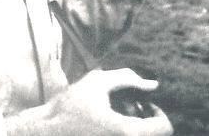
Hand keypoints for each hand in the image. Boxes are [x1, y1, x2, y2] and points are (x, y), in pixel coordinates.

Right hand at [6, 68, 172, 135]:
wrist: (44, 133)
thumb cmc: (70, 107)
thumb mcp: (98, 82)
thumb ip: (128, 78)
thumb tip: (152, 83)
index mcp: (127, 133)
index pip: (165, 128)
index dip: (158, 112)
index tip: (143, 104)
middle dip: (147, 123)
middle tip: (130, 110)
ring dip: (137, 129)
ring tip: (117, 119)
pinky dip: (125, 134)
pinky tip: (107, 127)